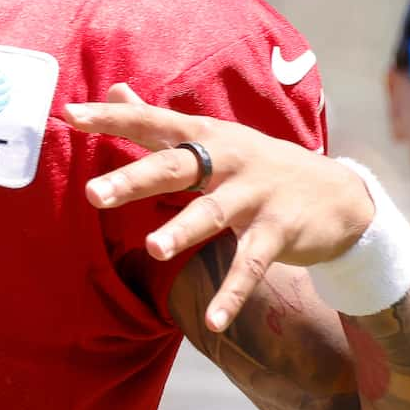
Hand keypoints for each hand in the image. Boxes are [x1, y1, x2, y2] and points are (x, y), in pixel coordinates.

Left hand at [64, 83, 375, 331]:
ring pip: (212, 214)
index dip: (112, 117)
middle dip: (135, 180)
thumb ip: (157, 119)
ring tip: (154, 249)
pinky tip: (212, 321)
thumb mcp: (211, 136)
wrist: (339, 194)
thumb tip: (113, 87)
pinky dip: (232, 294)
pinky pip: (249, 266)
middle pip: (176, 168)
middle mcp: (228, 161)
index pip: (152, 122)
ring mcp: (254, 197)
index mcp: (205, 135)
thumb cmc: (256, 164)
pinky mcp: (279, 232)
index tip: (69, 114)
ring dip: (183, 231)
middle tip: (93, 194)